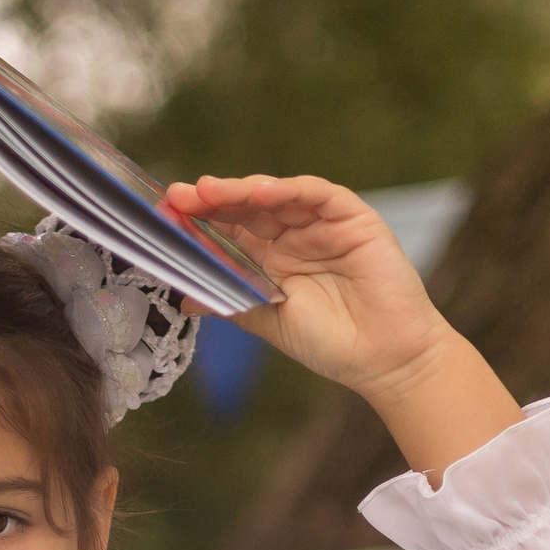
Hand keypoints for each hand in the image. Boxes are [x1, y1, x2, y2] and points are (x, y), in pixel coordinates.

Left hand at [165, 174, 447, 399]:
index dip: (199, 222)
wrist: (383, 360)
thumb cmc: (329, 343)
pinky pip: (318, 195)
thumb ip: (230, 301)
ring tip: (208, 191)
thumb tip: (181, 297)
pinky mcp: (353, 219)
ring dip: (242, 190)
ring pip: (277, 196)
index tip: (165, 217)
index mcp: (272, 258)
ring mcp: (322, 225)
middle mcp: (294, 236)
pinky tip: (261, 191)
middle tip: (179, 198)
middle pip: (247, 208)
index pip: (229, 230)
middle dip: (211, 201)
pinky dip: (290, 189)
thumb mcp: (268, 321)